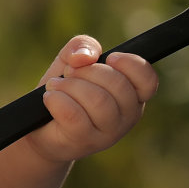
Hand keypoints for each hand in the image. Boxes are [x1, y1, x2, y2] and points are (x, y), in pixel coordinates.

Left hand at [30, 35, 157, 163]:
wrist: (40, 126)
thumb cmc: (64, 91)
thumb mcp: (73, 60)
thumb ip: (83, 46)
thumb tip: (84, 56)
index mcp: (133, 96)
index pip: (148, 80)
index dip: (131, 64)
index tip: (109, 58)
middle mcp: (127, 117)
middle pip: (118, 85)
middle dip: (88, 71)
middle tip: (69, 72)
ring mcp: (108, 133)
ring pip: (98, 100)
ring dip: (70, 86)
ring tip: (54, 86)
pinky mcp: (84, 141)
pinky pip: (74, 115)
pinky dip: (57, 100)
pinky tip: (49, 97)